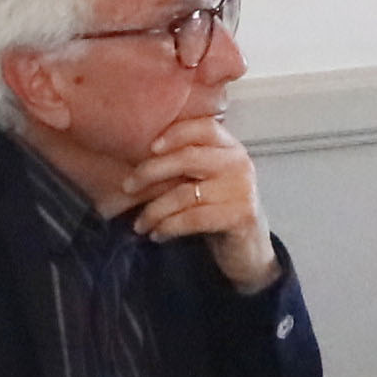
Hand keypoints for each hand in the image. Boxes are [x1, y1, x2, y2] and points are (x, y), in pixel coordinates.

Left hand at [118, 111, 277, 290]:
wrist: (249, 249)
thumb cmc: (218, 210)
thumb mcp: (206, 180)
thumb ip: (184, 164)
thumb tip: (136, 159)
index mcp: (230, 148)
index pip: (204, 127)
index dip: (176, 133)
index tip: (151, 146)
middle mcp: (239, 163)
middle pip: (188, 158)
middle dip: (151, 172)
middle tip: (127, 187)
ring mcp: (242, 189)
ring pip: (185, 194)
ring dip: (154, 210)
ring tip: (139, 224)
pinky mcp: (240, 215)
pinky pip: (193, 218)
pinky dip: (169, 227)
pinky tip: (157, 234)